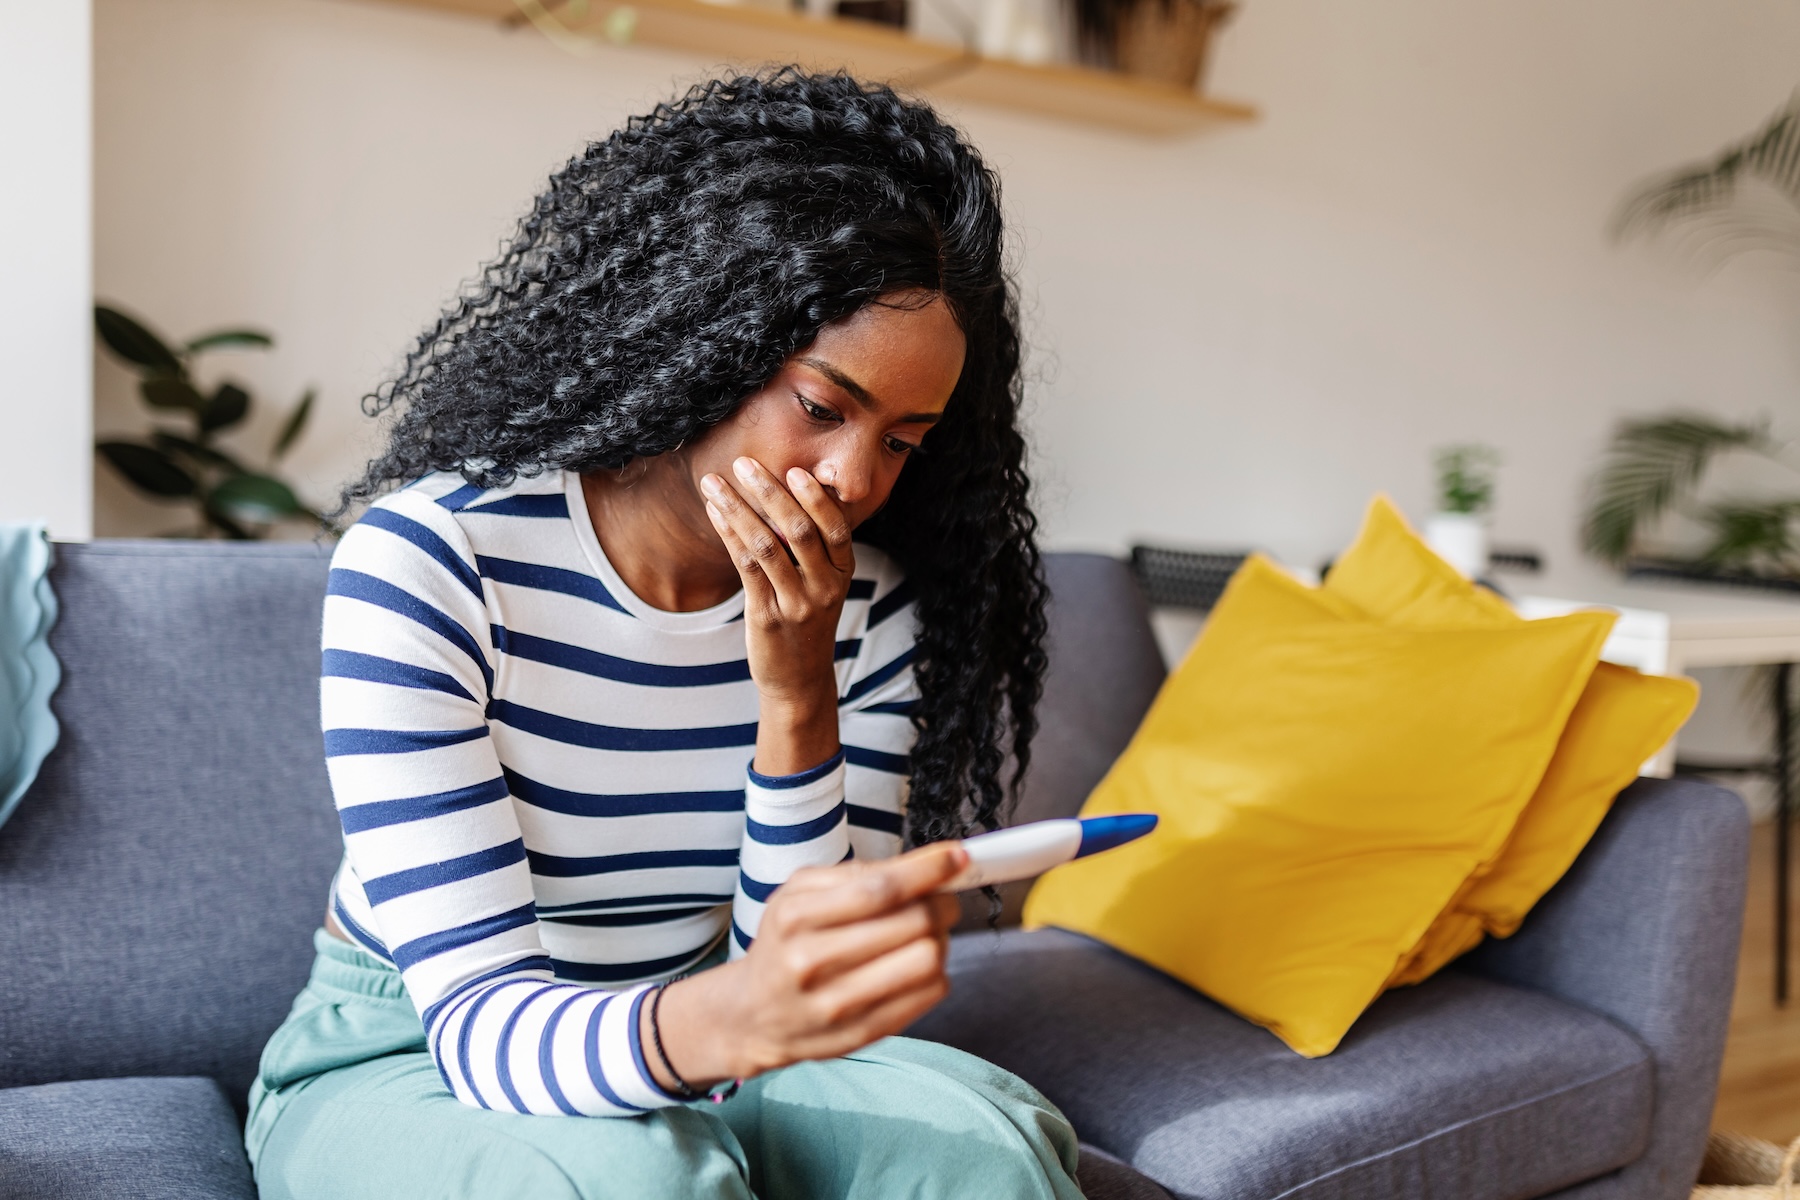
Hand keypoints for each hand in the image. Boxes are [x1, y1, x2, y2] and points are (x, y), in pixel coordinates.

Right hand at [649, 842, 966, 1087]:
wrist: (752, 1014)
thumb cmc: (784, 944)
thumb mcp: (798, 894)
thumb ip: (854, 875)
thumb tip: (922, 866)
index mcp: (796, 917)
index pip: (880, 889)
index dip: (929, 869)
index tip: (958, 856)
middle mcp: (812, 962)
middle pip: (913, 922)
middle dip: (942, 903)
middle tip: (941, 898)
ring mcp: (838, 1004)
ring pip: (928, 960)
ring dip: (942, 939)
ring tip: (927, 933)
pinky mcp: (863, 1033)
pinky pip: (929, 995)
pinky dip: (936, 972)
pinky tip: (915, 964)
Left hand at [703, 457, 854, 772]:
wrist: (800, 680)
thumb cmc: (808, 621)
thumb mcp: (825, 584)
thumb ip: (815, 545)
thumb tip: (797, 490)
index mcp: (842, 572)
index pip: (835, 527)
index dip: (815, 498)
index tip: (793, 469)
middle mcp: (825, 587)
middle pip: (799, 530)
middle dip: (769, 493)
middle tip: (744, 464)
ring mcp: (797, 603)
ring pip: (766, 546)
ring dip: (737, 509)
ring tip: (714, 482)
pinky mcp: (768, 616)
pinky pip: (746, 568)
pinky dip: (729, 535)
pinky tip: (715, 513)